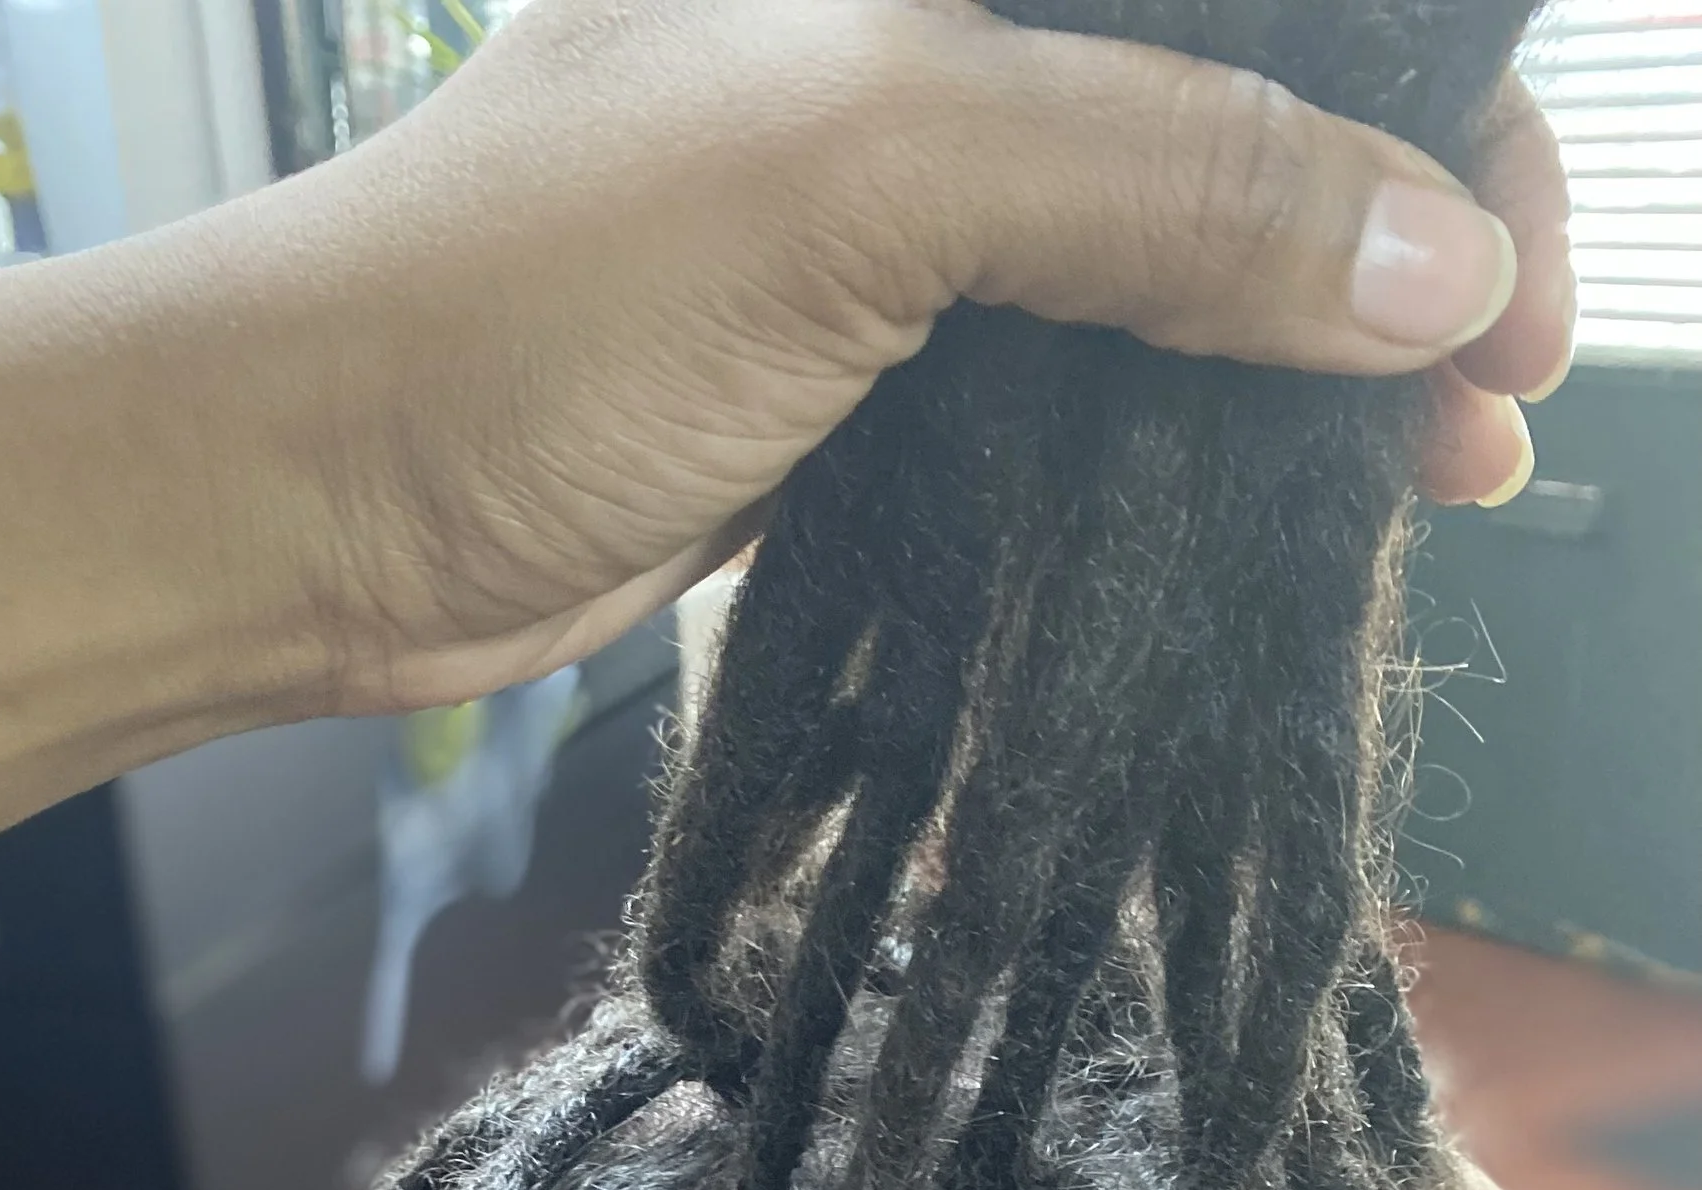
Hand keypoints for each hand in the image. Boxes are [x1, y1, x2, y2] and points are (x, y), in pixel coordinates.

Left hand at [282, 0, 1574, 710]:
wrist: (309, 510)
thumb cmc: (517, 300)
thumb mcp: (867, 171)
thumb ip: (1160, 176)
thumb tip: (1428, 258)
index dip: (1413, 88)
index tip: (1511, 249)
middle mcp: (923, 27)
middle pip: (1237, 97)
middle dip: (1396, 226)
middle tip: (1500, 384)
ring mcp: (900, 195)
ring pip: (1177, 240)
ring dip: (1316, 351)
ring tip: (1445, 474)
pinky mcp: (869, 352)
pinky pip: (1086, 370)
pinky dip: (1195, 434)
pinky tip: (1291, 505)